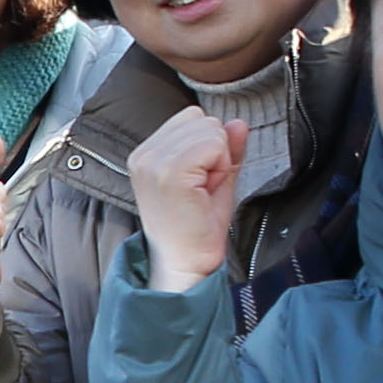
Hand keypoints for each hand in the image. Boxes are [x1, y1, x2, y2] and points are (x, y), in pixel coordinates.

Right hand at [136, 108, 245, 291]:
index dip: (208, 147)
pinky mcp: (169, 172)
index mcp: (147, 153)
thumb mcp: (214, 179)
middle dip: (215, 152)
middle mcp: (144, 154)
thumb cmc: (197, 229)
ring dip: (218, 161)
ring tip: (202, 192)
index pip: (192, 117)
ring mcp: (154, 162)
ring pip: (211, 129)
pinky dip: (220, 167)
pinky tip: (205, 193)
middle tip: (202, 190)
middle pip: (203, 119)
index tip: (198, 182)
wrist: (185, 265)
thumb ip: (225, 147)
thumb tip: (239, 122)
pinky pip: (214, 144)